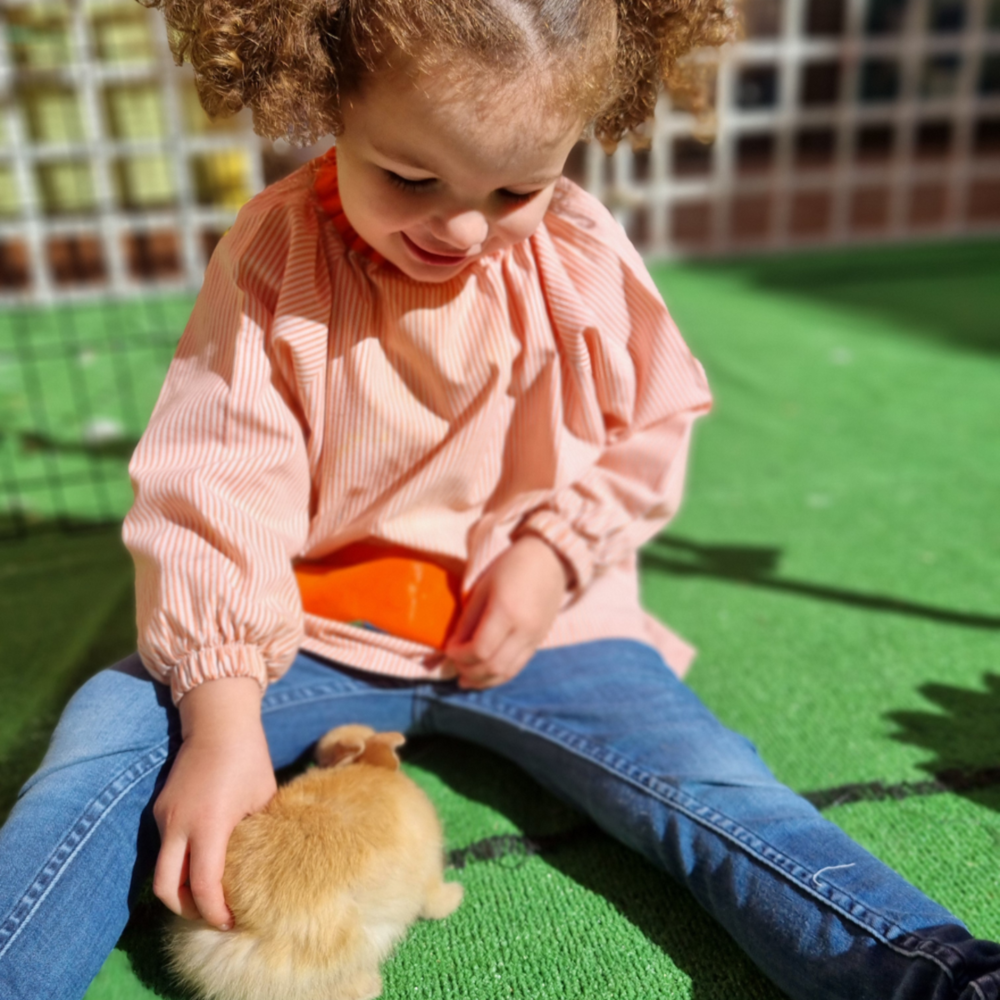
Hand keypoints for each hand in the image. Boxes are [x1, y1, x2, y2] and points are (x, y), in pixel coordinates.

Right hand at [152, 676, 275, 928]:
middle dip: (186, 910)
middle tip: (211, 915)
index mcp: (209, 825)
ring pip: (161, 870)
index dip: (215, 911)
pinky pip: (164, 848)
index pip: (203, 887)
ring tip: (207, 894)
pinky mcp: (160, 809)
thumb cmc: (248, 758)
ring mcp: (164, 817)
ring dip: (179, 889)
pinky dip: (178, 864)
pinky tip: (201, 863)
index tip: (230, 921)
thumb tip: (263, 865)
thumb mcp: (262, 798)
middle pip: (165, 890)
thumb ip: (258, 834)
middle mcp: (179, 825)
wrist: (218, 721)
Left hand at [444, 535, 570, 689]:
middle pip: (494, 666)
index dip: (460, 655)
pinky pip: (518, 666)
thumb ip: (468, 619)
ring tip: (465, 680)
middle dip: (469, 671)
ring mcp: (535, 638)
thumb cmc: (511, 566)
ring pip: (507, 672)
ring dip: (483, 680)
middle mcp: (525, 629)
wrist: (549, 559)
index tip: (448, 649)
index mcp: (507, 611)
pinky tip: (485, 675)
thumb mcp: (483, 587)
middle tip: (454, 666)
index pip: (480, 649)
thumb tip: (453, 646)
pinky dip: (499, 674)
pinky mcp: (540, 641)